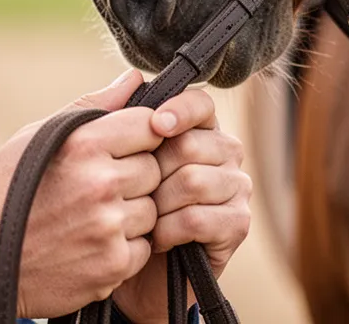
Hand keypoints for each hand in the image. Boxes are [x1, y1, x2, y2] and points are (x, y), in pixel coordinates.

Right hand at [0, 68, 163, 319]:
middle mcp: (100, 184)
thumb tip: (134, 78)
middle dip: (133, 175)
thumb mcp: (36, 137)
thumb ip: (92, 107)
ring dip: (129, 213)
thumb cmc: (0, 193)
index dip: (137, 135)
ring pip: (151, 209)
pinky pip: (142, 248)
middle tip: (95, 187)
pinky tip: (87, 243)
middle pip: (154, 168)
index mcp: (82, 144)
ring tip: (87, 216)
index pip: (148, 124)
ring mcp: (108, 228)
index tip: (120, 147)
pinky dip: (122, 248)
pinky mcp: (111, 267)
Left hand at [112, 90, 251, 323]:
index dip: (180, 110)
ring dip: (159, 203)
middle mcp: (223, 153)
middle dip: (156, 171)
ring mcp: (235, 188)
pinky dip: (171, 229)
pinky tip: (157, 239)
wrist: (130, 273)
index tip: (154, 125)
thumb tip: (132, 75)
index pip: (201, 104)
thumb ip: (118, 116)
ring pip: (195, 180)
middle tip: (136, 193)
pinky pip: (201, 216)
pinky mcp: (237, 224)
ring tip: (143, 218)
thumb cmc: (120, 209)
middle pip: (194, 144)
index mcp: (197, 129)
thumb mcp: (111, 160)